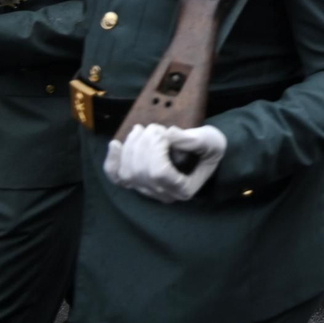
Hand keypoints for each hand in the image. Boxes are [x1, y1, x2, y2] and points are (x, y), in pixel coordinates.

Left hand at [105, 123, 226, 202]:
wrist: (205, 153)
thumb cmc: (210, 148)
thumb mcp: (212, 141)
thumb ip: (194, 139)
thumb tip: (170, 133)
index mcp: (183, 189)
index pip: (158, 173)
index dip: (155, 149)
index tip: (165, 131)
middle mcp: (163, 195)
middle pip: (140, 171)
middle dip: (144, 143)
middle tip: (156, 127)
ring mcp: (147, 190)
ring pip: (127, 172)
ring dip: (131, 146)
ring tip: (143, 130)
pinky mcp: (137, 182)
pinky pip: (117, 177)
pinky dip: (112, 161)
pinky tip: (115, 144)